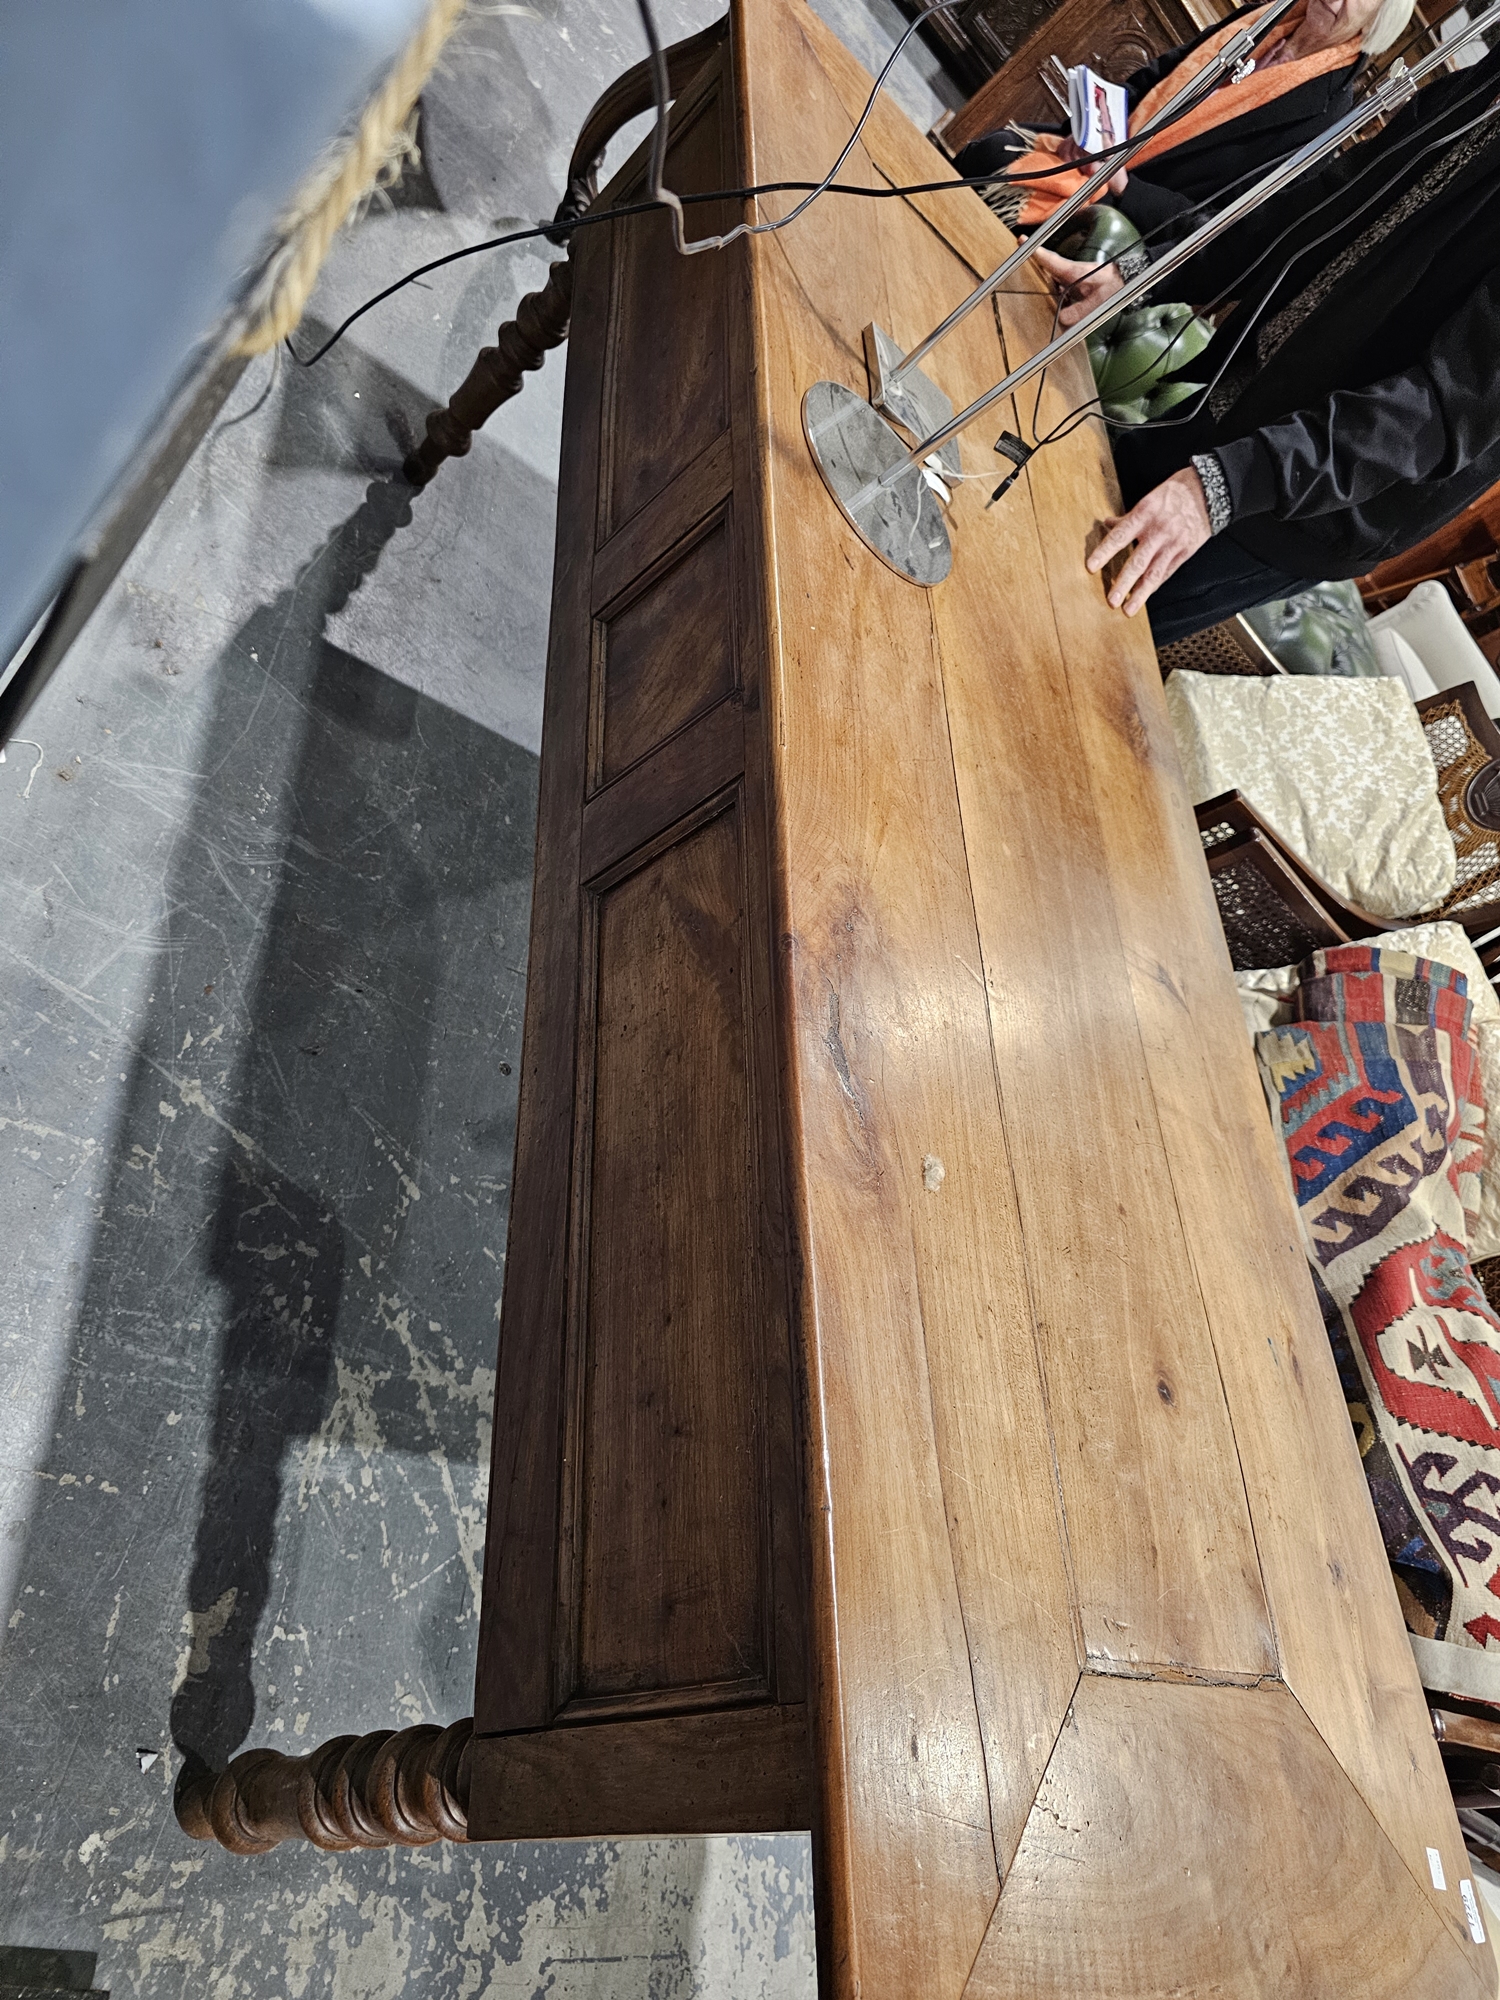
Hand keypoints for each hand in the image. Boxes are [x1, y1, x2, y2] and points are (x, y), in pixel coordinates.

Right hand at [1032, 246, 1125, 327]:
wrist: (1125, 280)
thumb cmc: (1114, 287)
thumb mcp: (1098, 302)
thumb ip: (1080, 311)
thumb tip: (1062, 319)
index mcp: (1074, 272)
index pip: (1051, 261)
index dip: (1036, 253)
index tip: (1022, 241)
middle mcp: (1071, 273)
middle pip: (1047, 269)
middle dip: (1035, 267)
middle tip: (1023, 262)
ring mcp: (1072, 277)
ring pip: (1053, 280)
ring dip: (1048, 285)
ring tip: (1048, 297)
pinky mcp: (1075, 283)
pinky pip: (1061, 288)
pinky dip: (1057, 294)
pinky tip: (1062, 305)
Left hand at [1086, 466, 1211, 616]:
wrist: (1209, 491)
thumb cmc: (1176, 492)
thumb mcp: (1149, 498)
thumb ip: (1129, 516)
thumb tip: (1108, 524)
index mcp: (1145, 514)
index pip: (1119, 536)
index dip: (1105, 552)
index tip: (1091, 567)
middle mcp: (1158, 531)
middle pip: (1137, 561)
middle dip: (1123, 583)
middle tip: (1112, 600)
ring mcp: (1172, 544)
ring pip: (1154, 573)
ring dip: (1140, 594)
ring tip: (1128, 609)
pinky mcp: (1185, 552)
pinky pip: (1167, 572)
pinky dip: (1154, 586)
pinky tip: (1145, 596)